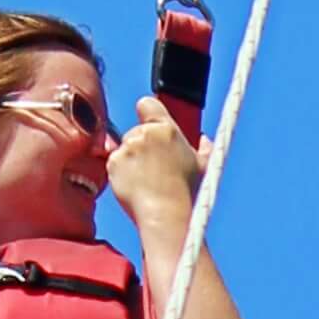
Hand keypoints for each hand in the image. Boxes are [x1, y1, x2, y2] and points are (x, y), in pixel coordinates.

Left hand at [107, 97, 198, 232]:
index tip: (149, 124)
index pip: (147, 104)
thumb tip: (205, 140)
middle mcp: (144, 134)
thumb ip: (204, 149)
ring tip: (147, 181)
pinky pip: (114, 163)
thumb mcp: (204, 168)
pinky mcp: (113, 162)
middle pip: (136, 131)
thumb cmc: (187, 193)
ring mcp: (127, 148)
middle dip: (141, 145)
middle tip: (154, 167)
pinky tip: (136, 186)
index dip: (147, 113)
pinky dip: (121, 172)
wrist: (164, 214)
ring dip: (131, 160)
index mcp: (167, 129)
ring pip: (124, 148)